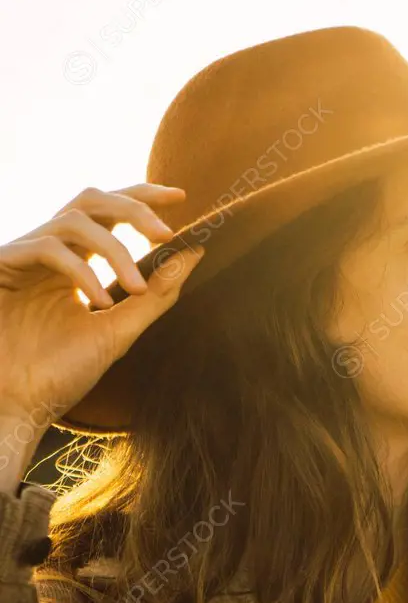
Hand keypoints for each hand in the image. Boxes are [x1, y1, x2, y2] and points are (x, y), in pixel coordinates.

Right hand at [0, 183, 203, 432]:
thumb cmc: (60, 372)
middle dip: (133, 208)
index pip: (110, 213)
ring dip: (115, 250)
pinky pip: (48, 248)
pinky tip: (98, 305)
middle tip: (166, 233)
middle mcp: (51, 251)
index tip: (182, 196)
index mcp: (75, 261)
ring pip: (75, 219)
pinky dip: (82, 272)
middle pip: (93, 199)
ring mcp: (25, 255)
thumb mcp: (118, 330)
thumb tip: (194, 254)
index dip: (142, 198)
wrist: (17, 405)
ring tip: (136, 289)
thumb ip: (156, 295)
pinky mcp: (3, 264)